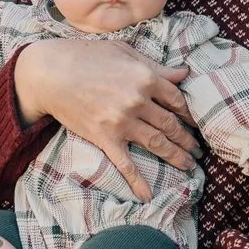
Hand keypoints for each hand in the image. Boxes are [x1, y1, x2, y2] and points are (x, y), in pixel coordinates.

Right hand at [10, 38, 195, 200]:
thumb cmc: (86, 56)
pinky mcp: (105, 138)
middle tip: (198, 150)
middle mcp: (138, 101)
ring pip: (157, 143)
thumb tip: (183, 73)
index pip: (177, 100)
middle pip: (171, 124)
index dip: (189, 114)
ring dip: (176, 156)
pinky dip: (137, 181)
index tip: (196, 123)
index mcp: (145, 77)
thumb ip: (155, 66)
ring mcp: (122, 122)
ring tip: (189, 166)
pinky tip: (148, 195)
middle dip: (187, 139)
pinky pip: (125, 163)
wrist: (50, 74)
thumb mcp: (124, 52)